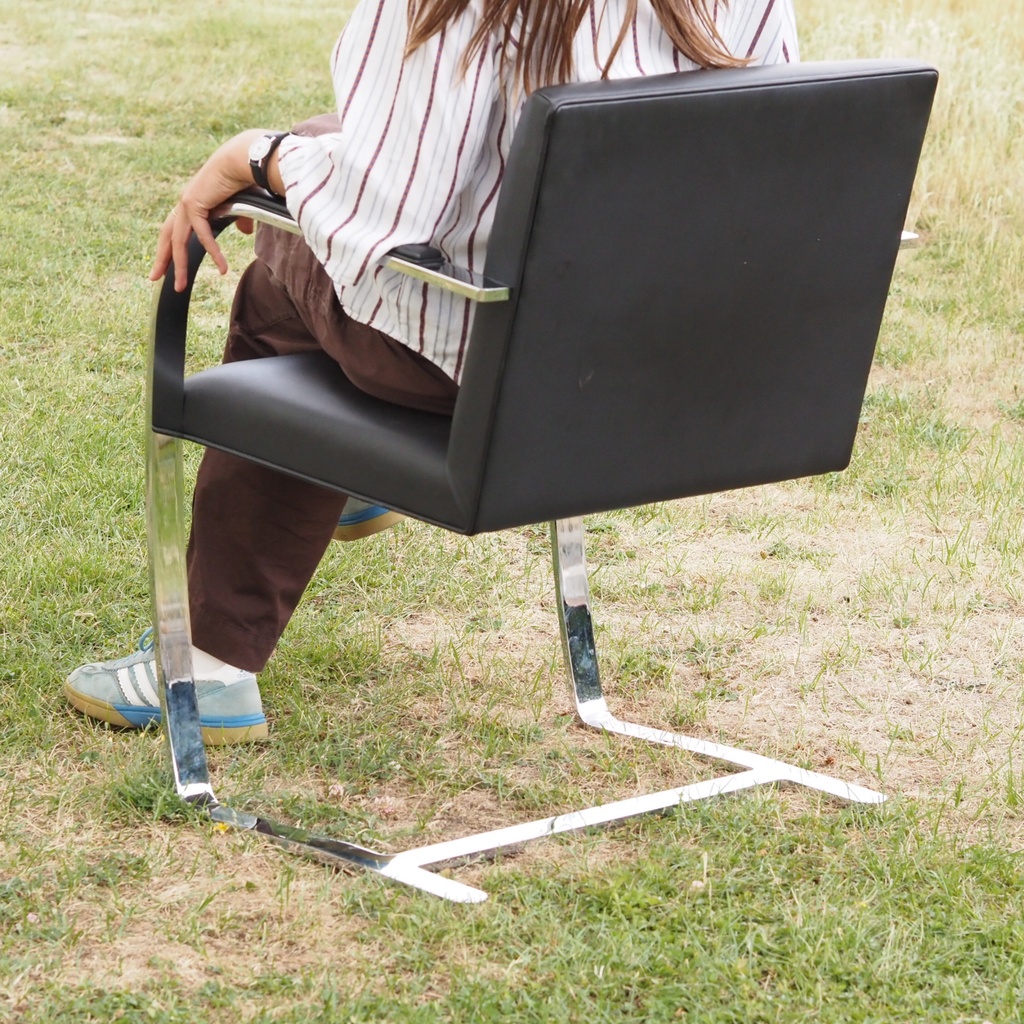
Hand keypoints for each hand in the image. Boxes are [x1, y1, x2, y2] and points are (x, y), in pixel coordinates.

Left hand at [150, 129, 266, 291]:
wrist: (243, 161)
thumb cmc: (244, 180)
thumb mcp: (241, 207)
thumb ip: (240, 220)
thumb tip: (246, 232)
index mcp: (192, 203)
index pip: (175, 230)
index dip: (169, 248)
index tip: (165, 265)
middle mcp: (185, 204)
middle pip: (168, 238)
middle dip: (162, 260)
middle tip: (155, 278)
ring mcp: (187, 204)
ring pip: (178, 242)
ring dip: (179, 266)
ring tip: (180, 286)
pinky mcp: (195, 204)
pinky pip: (203, 235)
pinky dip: (213, 252)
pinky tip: (222, 268)